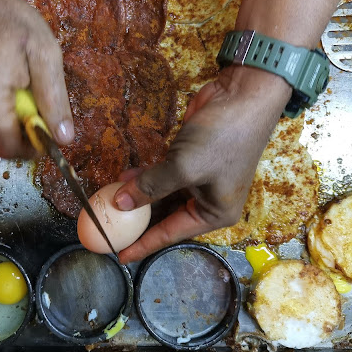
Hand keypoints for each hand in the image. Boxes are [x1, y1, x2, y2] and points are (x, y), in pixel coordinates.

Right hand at [0, 0, 73, 157]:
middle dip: (24, 128)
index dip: (35, 145)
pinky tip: (2, 83)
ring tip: (17, 83)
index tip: (49, 125)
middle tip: (33, 94)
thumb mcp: (45, 53)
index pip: (11, 148)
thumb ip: (54, 99)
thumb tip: (64, 140)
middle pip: (1, 142)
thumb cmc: (11, 20)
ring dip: (10, 119)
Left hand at [114, 66, 290, 263]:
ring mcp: (198, 179)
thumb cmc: (221, 139)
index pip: (171, 234)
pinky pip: (162, 175)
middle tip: (109, 226)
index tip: (119, 256)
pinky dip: (145, 177)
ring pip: (161, 194)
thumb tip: (119, 203)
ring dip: (138, 195)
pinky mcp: (189, 159)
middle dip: (138, 219)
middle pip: (165, 216)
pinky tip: (125, 176)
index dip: (144, 245)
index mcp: (214, 214)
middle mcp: (206, 201)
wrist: (243, 95)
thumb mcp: (184, 167)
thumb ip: (151, 186)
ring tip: (109, 200)